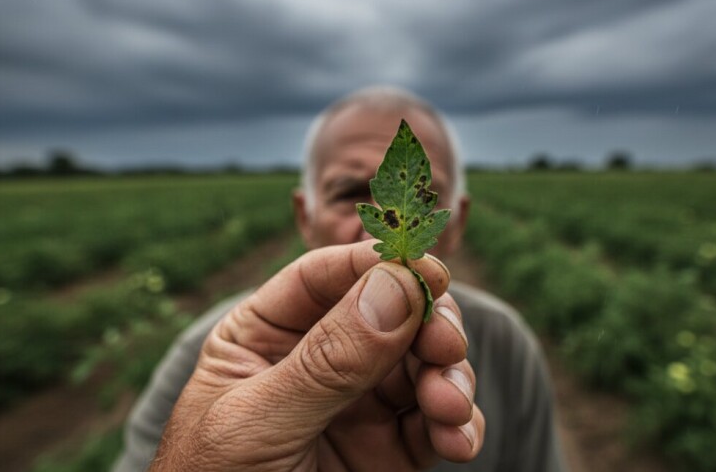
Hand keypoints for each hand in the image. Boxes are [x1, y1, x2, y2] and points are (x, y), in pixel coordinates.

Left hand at [150, 240, 484, 470]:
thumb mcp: (257, 423)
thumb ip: (326, 361)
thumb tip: (394, 288)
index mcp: (266, 336)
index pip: (325, 277)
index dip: (378, 265)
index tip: (429, 269)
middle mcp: (318, 361)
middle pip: (389, 312)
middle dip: (427, 323)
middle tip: (448, 344)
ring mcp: (358, 405)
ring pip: (423, 365)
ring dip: (449, 377)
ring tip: (451, 407)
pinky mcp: (389, 450)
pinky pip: (435, 423)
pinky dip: (458, 425)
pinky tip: (459, 440)